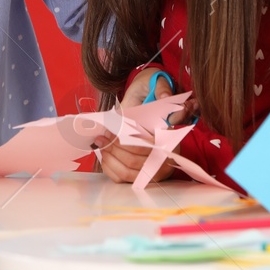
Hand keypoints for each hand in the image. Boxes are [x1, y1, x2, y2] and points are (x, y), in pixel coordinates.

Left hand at [99, 68, 178, 183]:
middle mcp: (164, 159)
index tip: (110, 131)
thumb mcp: (159, 90)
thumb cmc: (153, 102)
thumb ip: (162, 90)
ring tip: (101, 144)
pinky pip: (122, 179)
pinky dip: (110, 168)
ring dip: (109, 158)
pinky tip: (104, 156)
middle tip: (102, 137)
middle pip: (132, 160)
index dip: (122, 141)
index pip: (143, 146)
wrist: (154, 113)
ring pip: (126, 171)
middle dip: (113, 148)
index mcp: (168, 139)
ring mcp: (154, 172)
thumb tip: (165, 96)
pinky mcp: (142, 178)